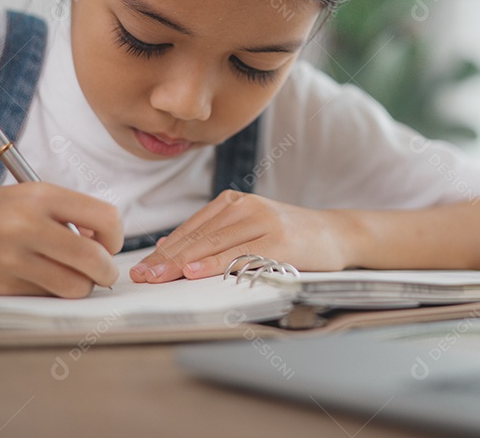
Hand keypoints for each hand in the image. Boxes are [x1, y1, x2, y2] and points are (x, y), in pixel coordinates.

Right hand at [0, 183, 122, 297]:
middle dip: (106, 271)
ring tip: (71, 276)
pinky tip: (38, 277)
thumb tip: (104, 242)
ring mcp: (12, 259)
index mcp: (40, 196)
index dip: (115, 237)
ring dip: (81, 286)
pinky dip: (51, 292)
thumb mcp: (27, 195)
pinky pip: (45, 297)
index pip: (105, 218)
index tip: (109, 244)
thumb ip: (67, 213)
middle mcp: (27, 225)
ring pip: (73, 286)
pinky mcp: (0, 286)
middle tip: (102, 272)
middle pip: (94, 259)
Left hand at [128, 191, 352, 282]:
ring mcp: (264, 222)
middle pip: (198, 236)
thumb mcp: (250, 228)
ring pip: (214, 243)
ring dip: (182, 263)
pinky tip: (196, 272)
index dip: (164, 249)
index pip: (191, 228)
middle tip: (142, 277)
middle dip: (166, 259)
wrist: (337, 233)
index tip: (142, 269)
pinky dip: (216, 264)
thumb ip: (216, 235)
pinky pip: (240, 255)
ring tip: (159, 277)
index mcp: (234, 201)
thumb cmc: (291, 236)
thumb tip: (169, 251)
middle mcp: (246, 206)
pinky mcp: (279, 242)